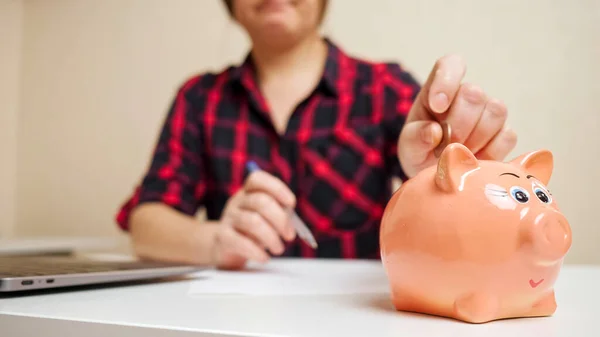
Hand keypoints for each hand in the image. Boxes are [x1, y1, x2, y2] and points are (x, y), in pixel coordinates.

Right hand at [212, 170, 296, 269]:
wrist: (224, 247)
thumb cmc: (253, 230)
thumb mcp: (266, 218)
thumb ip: (279, 215)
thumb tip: (292, 223)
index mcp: (248, 192)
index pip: (258, 179)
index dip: (277, 188)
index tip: (291, 203)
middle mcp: (237, 201)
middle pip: (261, 202)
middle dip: (281, 219)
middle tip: (290, 235)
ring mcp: (228, 218)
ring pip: (253, 222)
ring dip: (271, 237)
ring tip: (279, 249)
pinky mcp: (222, 237)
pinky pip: (240, 242)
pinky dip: (256, 251)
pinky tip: (264, 257)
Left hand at [398, 54, 517, 177]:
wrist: (438, 176)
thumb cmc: (421, 152)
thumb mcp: (408, 147)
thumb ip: (415, 138)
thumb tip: (434, 132)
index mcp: (438, 89)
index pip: (451, 64)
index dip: (447, 80)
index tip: (437, 106)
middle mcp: (467, 95)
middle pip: (474, 93)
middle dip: (458, 124)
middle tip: (445, 145)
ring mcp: (489, 112)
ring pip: (495, 111)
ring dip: (475, 138)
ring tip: (459, 153)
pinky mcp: (505, 133)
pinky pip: (507, 136)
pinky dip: (489, 152)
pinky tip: (474, 160)